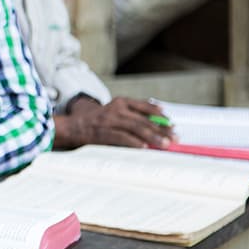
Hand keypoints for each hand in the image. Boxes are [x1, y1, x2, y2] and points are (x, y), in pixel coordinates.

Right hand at [56, 97, 174, 148]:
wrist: (73, 125)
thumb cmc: (98, 121)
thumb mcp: (114, 112)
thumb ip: (132, 115)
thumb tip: (156, 126)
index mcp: (120, 102)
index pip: (145, 106)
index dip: (160, 115)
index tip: (171, 123)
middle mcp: (116, 109)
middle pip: (144, 119)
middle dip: (161, 129)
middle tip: (175, 137)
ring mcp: (109, 120)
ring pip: (136, 128)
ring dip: (153, 137)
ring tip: (165, 144)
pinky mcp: (103, 132)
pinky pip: (122, 137)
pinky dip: (134, 142)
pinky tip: (145, 147)